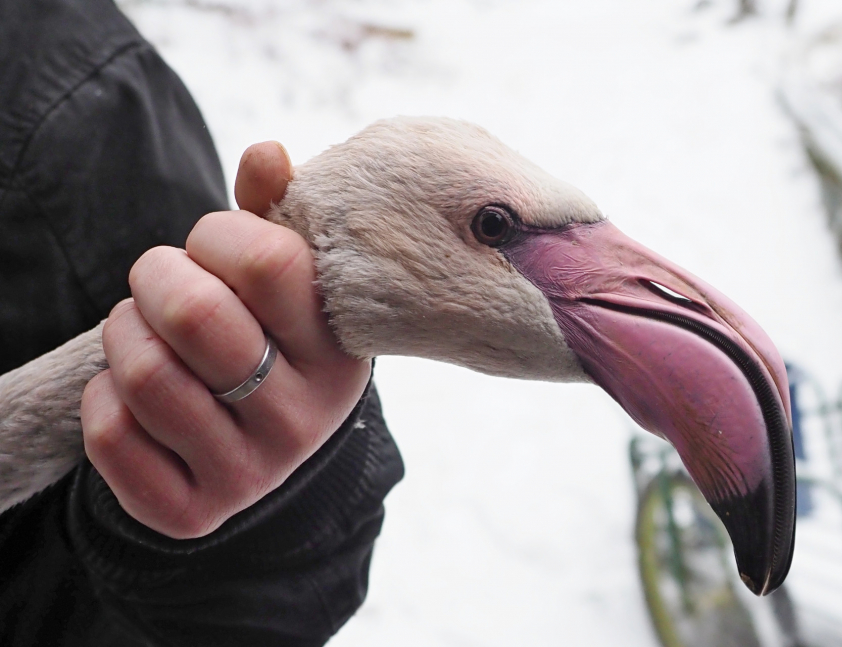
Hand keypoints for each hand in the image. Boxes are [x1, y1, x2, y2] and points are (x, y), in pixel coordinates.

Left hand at [80, 143, 370, 538]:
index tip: (213, 247)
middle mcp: (307, 420)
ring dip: (124, 333)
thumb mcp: (288, 277)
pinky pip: (110, 434)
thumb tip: (266, 154)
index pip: (267, 261)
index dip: (216, 233)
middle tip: (162, 281)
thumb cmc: (269, 334)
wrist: (259, 440)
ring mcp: (253, 473)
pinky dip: (104, 397)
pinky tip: (136, 394)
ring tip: (147, 333)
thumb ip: (276, 211)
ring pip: (142, 374)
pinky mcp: (195, 513)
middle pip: (193, 314)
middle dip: (155, 276)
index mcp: (341, 351)